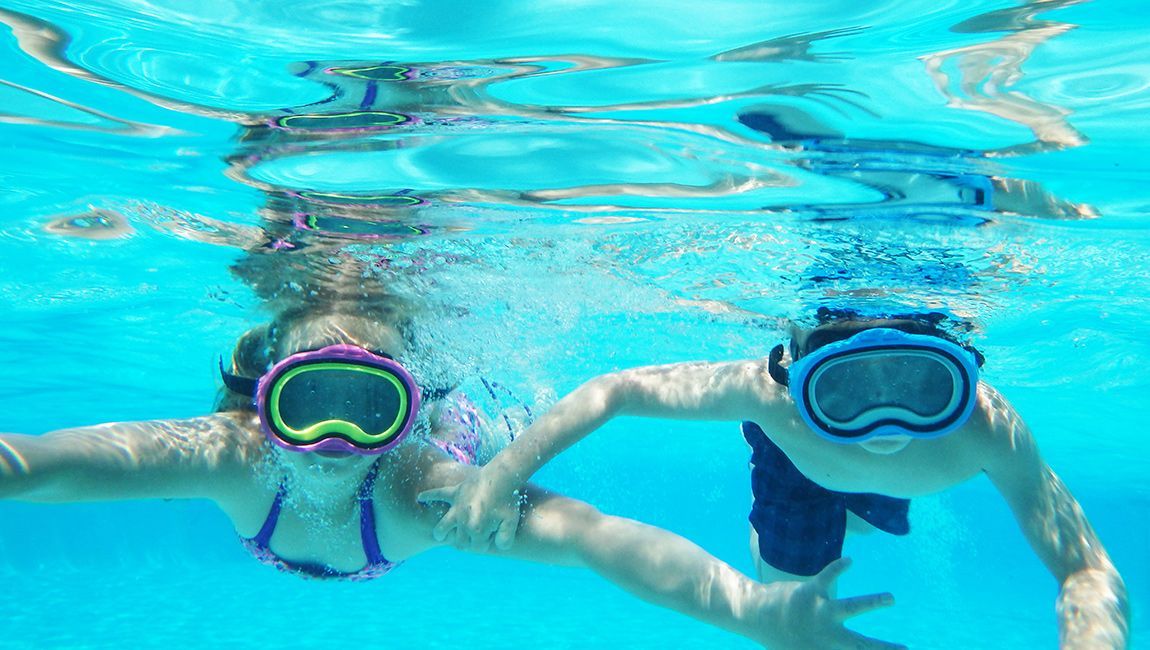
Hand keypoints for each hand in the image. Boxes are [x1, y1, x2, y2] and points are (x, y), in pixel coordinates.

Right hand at [417, 468, 523, 551]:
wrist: (502, 476)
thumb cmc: (508, 499)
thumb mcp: (511, 523)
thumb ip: (505, 539)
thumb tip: (499, 547)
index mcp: (476, 530)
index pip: (477, 546)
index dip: (486, 543)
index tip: (493, 536)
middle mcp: (462, 520)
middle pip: (459, 541)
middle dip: (466, 542)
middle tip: (473, 538)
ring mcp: (457, 507)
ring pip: (443, 527)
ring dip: (442, 533)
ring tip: (440, 535)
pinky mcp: (455, 492)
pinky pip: (438, 494)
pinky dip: (428, 495)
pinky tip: (419, 498)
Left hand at [758, 558, 904, 649]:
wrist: (753, 616)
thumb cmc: (780, 636)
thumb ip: (821, 647)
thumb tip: (842, 647)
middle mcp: (825, 637)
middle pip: (861, 645)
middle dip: (884, 648)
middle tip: (906, 649)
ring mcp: (819, 614)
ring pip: (851, 607)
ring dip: (872, 602)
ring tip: (890, 598)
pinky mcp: (809, 593)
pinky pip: (827, 577)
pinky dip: (838, 567)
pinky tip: (849, 561)